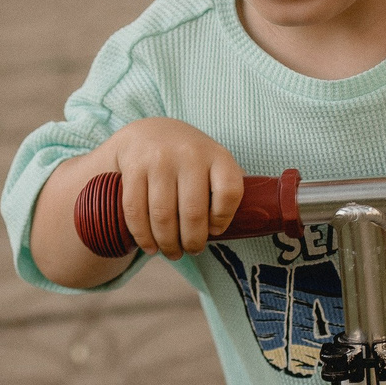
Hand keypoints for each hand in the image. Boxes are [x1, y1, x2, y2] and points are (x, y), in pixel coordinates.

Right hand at [96, 118, 244, 258]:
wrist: (147, 131)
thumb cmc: (187, 157)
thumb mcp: (212, 160)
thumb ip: (226, 184)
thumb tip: (251, 217)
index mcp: (217, 155)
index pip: (230, 191)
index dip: (224, 219)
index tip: (215, 231)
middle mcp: (189, 154)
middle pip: (193, 213)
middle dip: (192, 241)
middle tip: (191, 251)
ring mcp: (159, 160)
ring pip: (163, 216)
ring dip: (167, 243)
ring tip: (171, 252)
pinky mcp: (134, 168)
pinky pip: (136, 211)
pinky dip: (143, 236)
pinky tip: (150, 246)